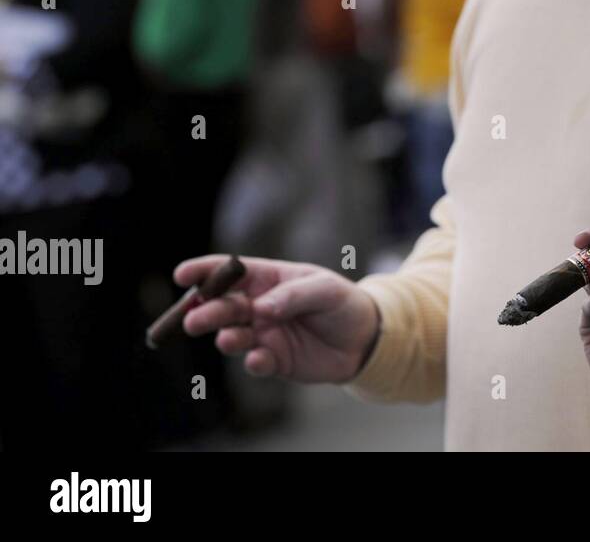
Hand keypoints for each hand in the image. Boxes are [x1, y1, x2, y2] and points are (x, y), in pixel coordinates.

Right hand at [174, 255, 379, 382]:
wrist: (362, 338)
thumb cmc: (341, 303)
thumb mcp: (325, 290)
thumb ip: (293, 295)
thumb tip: (262, 308)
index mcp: (266, 279)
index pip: (229, 272)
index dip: (203, 271)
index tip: (182, 275)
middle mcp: (257, 307)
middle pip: (223, 307)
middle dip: (206, 312)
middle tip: (194, 320)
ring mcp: (262, 334)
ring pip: (233, 336)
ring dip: (227, 338)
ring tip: (229, 339)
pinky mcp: (273, 360)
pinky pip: (256, 362)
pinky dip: (255, 362)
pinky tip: (259, 359)